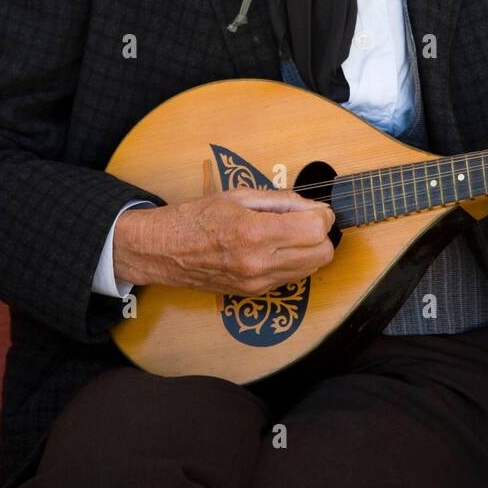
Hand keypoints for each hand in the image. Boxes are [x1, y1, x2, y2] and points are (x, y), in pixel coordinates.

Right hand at [113, 188, 335, 294]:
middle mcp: (259, 263)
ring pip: (312, 269)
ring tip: (289, 232)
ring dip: (310, 249)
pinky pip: (292, 277)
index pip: (315, 228)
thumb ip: (280, 200)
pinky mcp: (254, 293)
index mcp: (255, 232)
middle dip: (320, 233)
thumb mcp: (238, 195)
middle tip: (305, 219)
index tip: (313, 207)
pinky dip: (294, 261)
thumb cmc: (196, 217)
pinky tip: (276, 247)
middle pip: (322, 253)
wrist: (164, 250)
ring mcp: (257, 282)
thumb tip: (311, 206)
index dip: (321, 214)